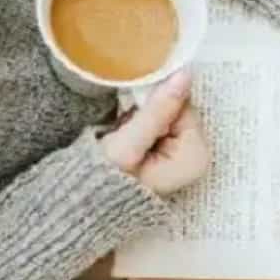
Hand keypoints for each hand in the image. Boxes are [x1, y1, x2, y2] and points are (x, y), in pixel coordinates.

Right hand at [100, 71, 208, 194]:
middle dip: (147, 113)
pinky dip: (137, 126)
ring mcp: (181, 157)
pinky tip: (124, 140)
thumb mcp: (129, 144)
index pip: (184, 105)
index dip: (156, 104)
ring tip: (122, 139)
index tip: (134, 117)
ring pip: (164, 113)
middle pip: (175, 109)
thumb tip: (184, 75)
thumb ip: (158, 109)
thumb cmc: (105, 182)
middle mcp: (195, 158)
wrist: (82, 205)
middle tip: (125, 131)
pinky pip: (156, 124)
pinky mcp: (166, 155)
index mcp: (196, 157)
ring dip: (139, 119)